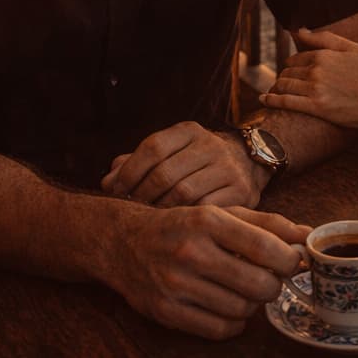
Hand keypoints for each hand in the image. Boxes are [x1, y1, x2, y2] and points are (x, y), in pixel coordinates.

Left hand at [101, 123, 261, 207]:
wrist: (249, 164)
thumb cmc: (195, 163)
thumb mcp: (170, 153)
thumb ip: (136, 163)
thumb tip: (108, 182)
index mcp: (189, 130)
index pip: (153, 146)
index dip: (129, 171)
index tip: (114, 191)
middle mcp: (211, 144)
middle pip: (165, 173)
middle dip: (142, 195)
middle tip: (131, 210)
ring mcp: (228, 168)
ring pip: (184, 194)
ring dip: (161, 210)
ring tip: (149, 219)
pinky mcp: (242, 191)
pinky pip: (205, 210)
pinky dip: (186, 219)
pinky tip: (175, 226)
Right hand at [107, 202, 310, 339]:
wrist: (125, 243)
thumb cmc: (184, 226)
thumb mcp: (222, 214)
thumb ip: (268, 224)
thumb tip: (308, 237)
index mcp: (207, 221)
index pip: (265, 248)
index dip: (289, 260)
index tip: (293, 262)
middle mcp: (191, 251)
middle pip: (258, 284)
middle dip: (274, 285)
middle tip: (270, 279)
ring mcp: (176, 284)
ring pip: (242, 310)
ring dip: (253, 304)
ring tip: (247, 290)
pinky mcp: (166, 312)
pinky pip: (218, 330)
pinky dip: (233, 324)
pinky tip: (229, 307)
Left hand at [262, 27, 357, 130]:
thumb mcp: (352, 48)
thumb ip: (324, 38)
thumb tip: (299, 30)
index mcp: (324, 54)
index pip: (296, 58)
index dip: (292, 65)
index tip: (291, 71)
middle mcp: (316, 70)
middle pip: (288, 72)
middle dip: (284, 77)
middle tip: (283, 83)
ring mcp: (315, 89)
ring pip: (284, 85)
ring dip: (276, 87)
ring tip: (274, 91)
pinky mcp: (316, 107)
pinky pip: (286, 102)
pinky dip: (271, 100)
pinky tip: (264, 100)